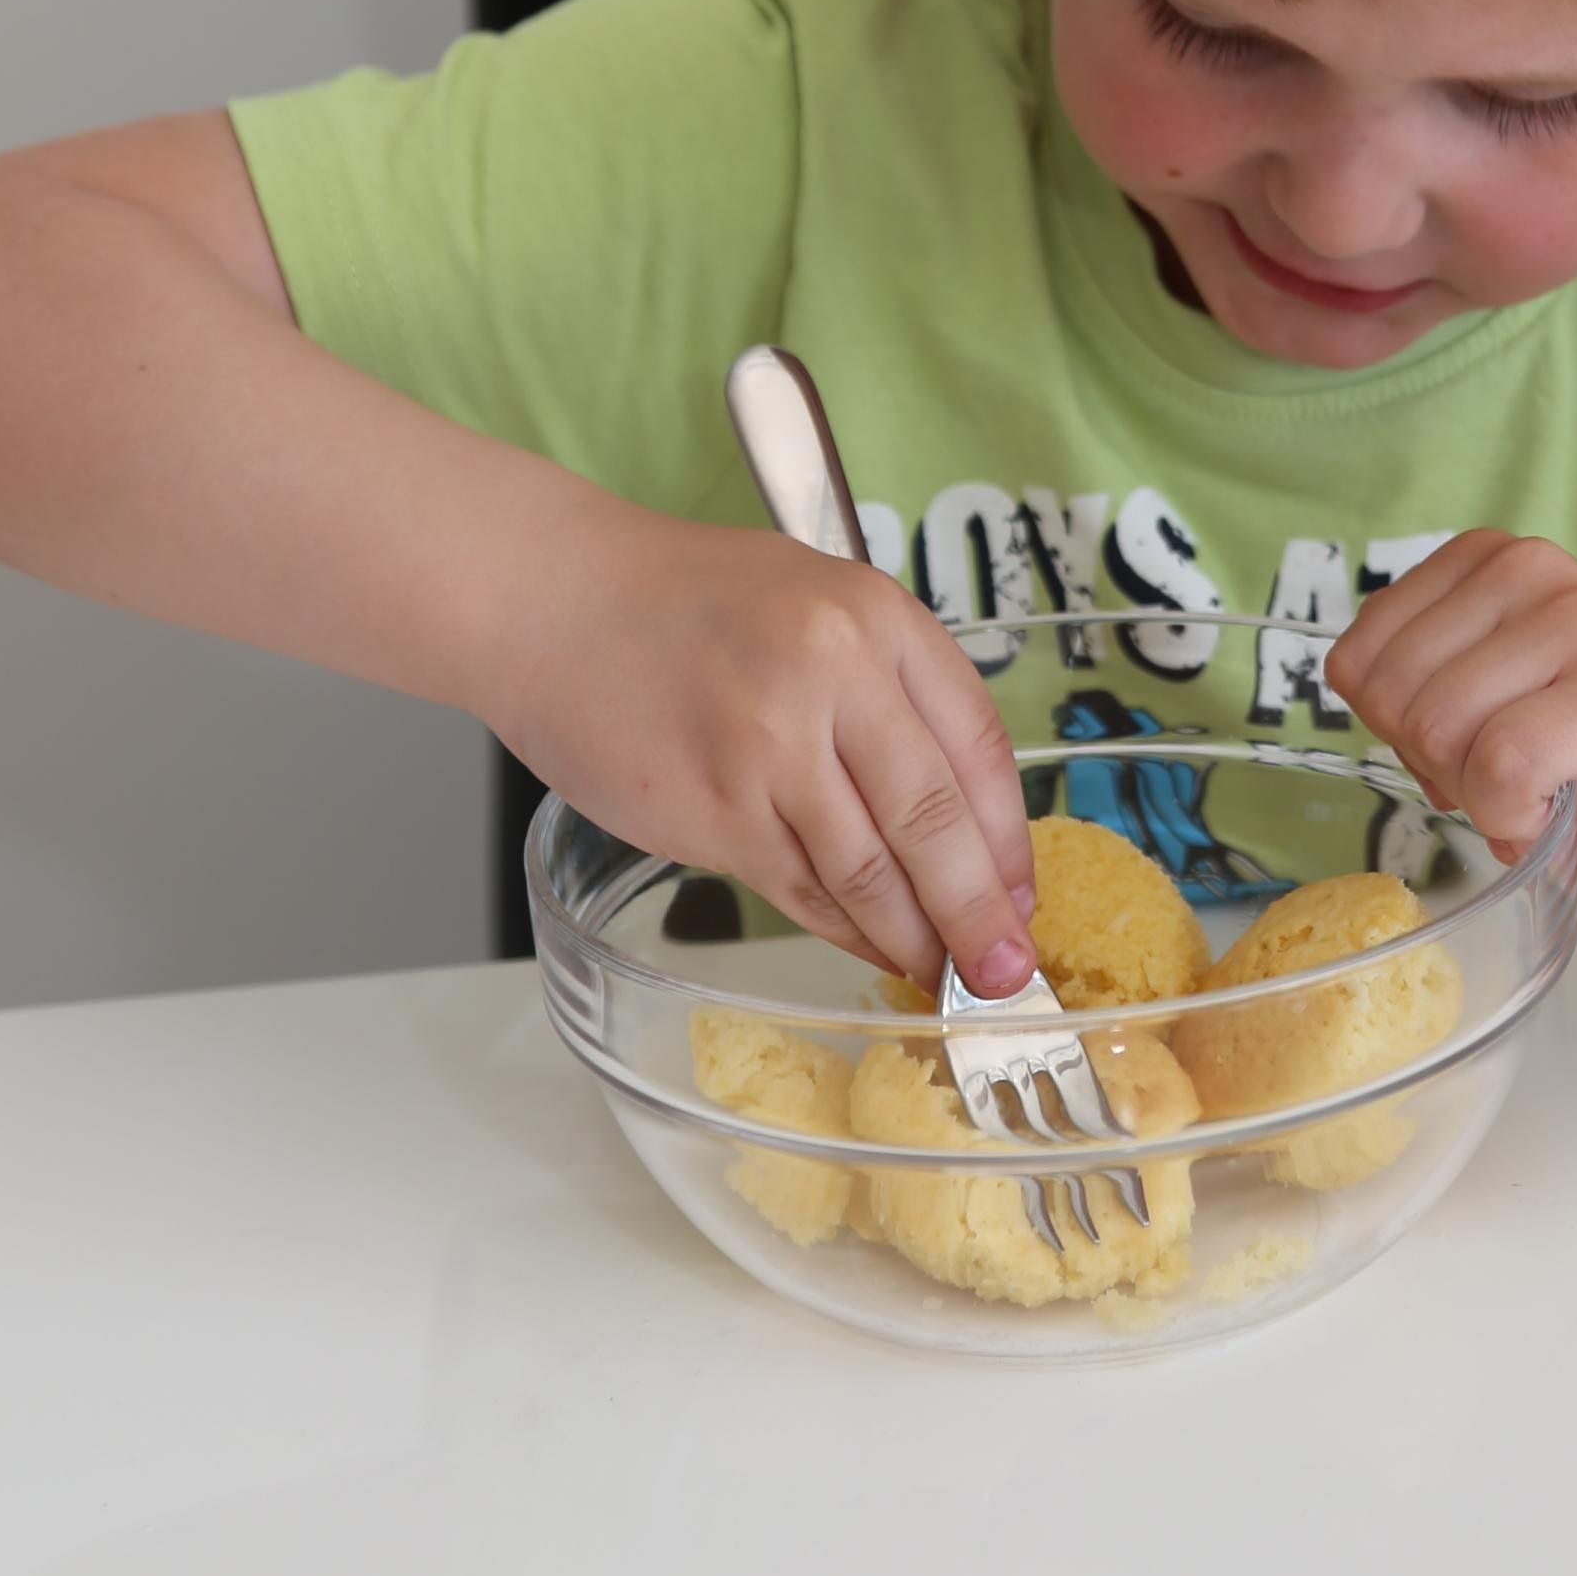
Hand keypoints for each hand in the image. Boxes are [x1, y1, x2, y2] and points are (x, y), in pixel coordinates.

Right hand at [498, 508, 1038, 993]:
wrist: (553, 602)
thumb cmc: (684, 602)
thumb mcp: (815, 603)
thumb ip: (887, 687)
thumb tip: (962, 817)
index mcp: (875, 616)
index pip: (977, 743)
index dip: (1008, 835)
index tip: (1024, 893)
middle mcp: (832, 674)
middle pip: (934, 818)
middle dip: (979, 910)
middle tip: (1006, 971)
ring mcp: (769, 747)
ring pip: (869, 869)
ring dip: (913, 935)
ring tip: (942, 974)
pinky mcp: (713, 810)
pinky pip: (801, 889)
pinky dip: (844, 931)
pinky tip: (870, 948)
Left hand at [1326, 528, 1576, 910]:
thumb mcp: (1493, 698)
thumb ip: (1424, 681)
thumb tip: (1361, 696)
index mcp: (1488, 561)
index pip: (1357, 660)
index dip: (1398, 731)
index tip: (1472, 745)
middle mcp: (1531, 570)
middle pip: (1395, 700)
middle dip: (1438, 767)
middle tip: (1513, 779)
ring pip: (1442, 732)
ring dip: (1483, 798)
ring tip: (1546, 790)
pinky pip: (1501, 768)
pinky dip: (1516, 820)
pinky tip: (1558, 815)